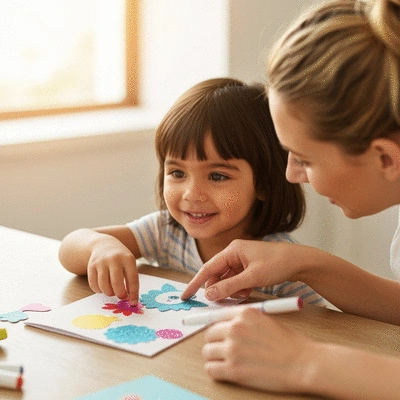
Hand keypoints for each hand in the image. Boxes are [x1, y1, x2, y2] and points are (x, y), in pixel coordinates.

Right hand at [87, 235, 138, 303]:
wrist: (103, 245)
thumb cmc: (120, 259)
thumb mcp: (129, 264)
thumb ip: (131, 279)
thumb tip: (131, 299)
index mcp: (128, 259)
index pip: (132, 279)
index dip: (133, 293)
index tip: (133, 303)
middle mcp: (114, 259)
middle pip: (117, 283)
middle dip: (120, 294)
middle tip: (121, 296)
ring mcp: (101, 262)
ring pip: (104, 286)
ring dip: (109, 293)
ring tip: (112, 291)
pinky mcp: (91, 266)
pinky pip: (94, 285)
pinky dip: (98, 290)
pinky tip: (103, 287)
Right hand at [181, 239, 302, 300]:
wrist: (301, 262)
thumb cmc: (278, 263)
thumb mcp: (252, 277)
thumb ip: (229, 286)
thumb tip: (209, 294)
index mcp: (232, 250)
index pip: (207, 268)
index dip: (195, 283)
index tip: (186, 296)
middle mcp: (234, 254)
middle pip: (216, 275)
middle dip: (218, 290)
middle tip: (221, 302)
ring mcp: (242, 261)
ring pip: (227, 280)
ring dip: (230, 291)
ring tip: (242, 296)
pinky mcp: (249, 268)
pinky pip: (236, 281)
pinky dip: (238, 289)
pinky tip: (247, 293)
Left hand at [202, 307, 313, 392]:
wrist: (303, 362)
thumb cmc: (288, 343)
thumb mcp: (264, 319)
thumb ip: (243, 320)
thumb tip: (224, 324)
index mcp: (243, 314)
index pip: (216, 316)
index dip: (214, 326)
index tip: (213, 332)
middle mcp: (235, 328)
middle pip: (209, 334)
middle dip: (214, 342)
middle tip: (222, 349)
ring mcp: (233, 349)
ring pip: (207, 352)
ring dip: (213, 357)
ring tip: (224, 361)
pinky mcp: (233, 370)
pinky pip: (210, 369)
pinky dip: (215, 370)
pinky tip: (224, 371)